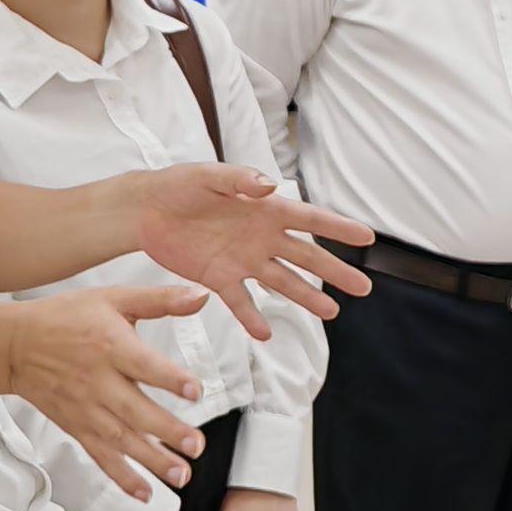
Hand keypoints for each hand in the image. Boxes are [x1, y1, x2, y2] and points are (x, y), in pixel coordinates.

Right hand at [2, 286, 207, 501]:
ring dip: (152, 460)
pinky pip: (100, 455)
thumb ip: (160, 299)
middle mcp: (98, 382)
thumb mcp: (113, 299)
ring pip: (121, 440)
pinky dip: (122, 476)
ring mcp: (86, 409)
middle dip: (167, 431)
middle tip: (197, 446)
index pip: (142, 365)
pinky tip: (145, 493)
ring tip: (181, 475)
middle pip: (135, 411)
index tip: (195, 391)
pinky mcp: (76, 427)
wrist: (13, 345)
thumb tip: (202, 295)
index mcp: (110, 347)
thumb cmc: (66, 318)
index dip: (169, 378)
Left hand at [134, 162, 375, 338]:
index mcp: (265, 209)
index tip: (367, 237)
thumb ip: (240, 180)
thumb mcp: (208, 176)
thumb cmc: (179, 185)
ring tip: (331, 314)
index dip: (338, 228)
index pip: (309, 220)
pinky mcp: (219, 278)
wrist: (144, 211)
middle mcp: (262, 237)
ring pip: (282, 282)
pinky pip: (241, 302)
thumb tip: (271, 186)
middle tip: (364, 287)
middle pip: (306, 257)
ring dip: (306, 298)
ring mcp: (243, 260)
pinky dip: (253, 318)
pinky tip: (266, 334)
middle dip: (336, 272)